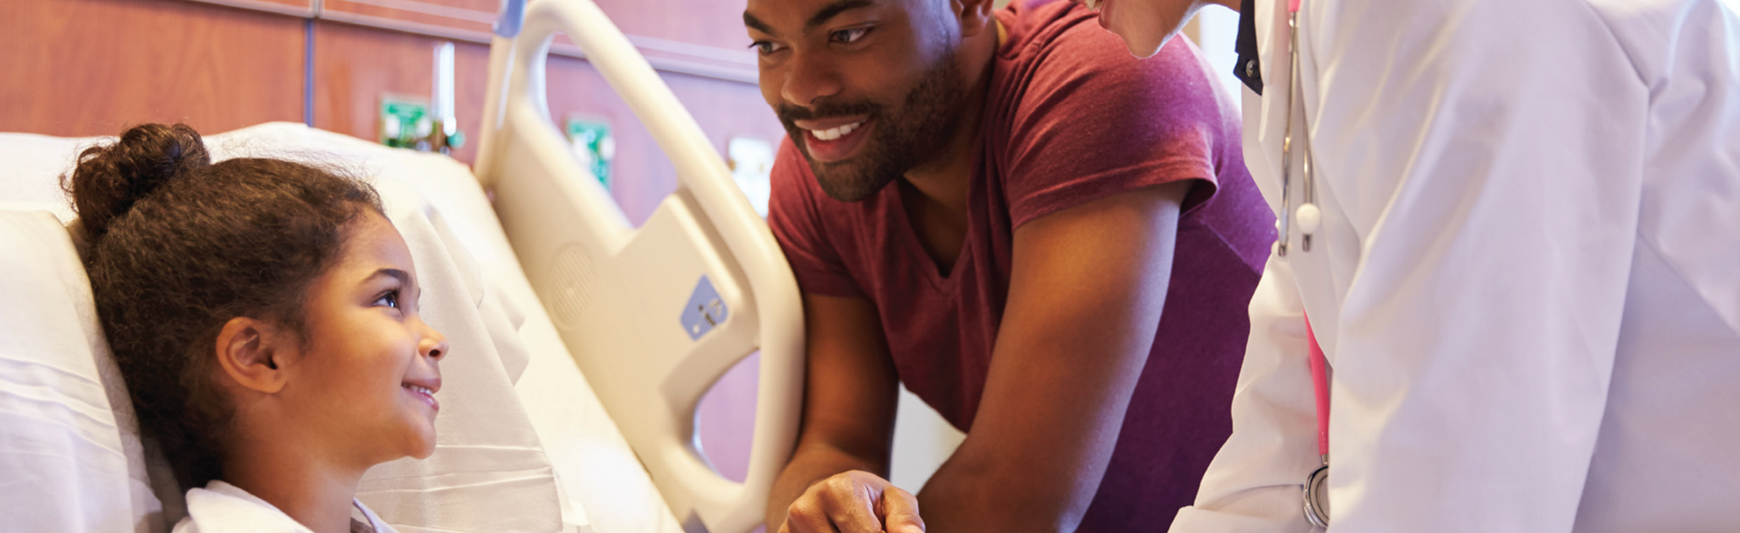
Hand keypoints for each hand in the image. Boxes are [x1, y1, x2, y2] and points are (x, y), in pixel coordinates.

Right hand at [778, 470, 924, 532]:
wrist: (831, 492)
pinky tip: (835, 531)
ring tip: (849, 528)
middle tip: (868, 526)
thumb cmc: (867, 499)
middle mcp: (806, 508)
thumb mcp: (895, 501)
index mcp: (837, 492)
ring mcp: (789, 526)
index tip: (884, 530)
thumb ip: (906, 521)